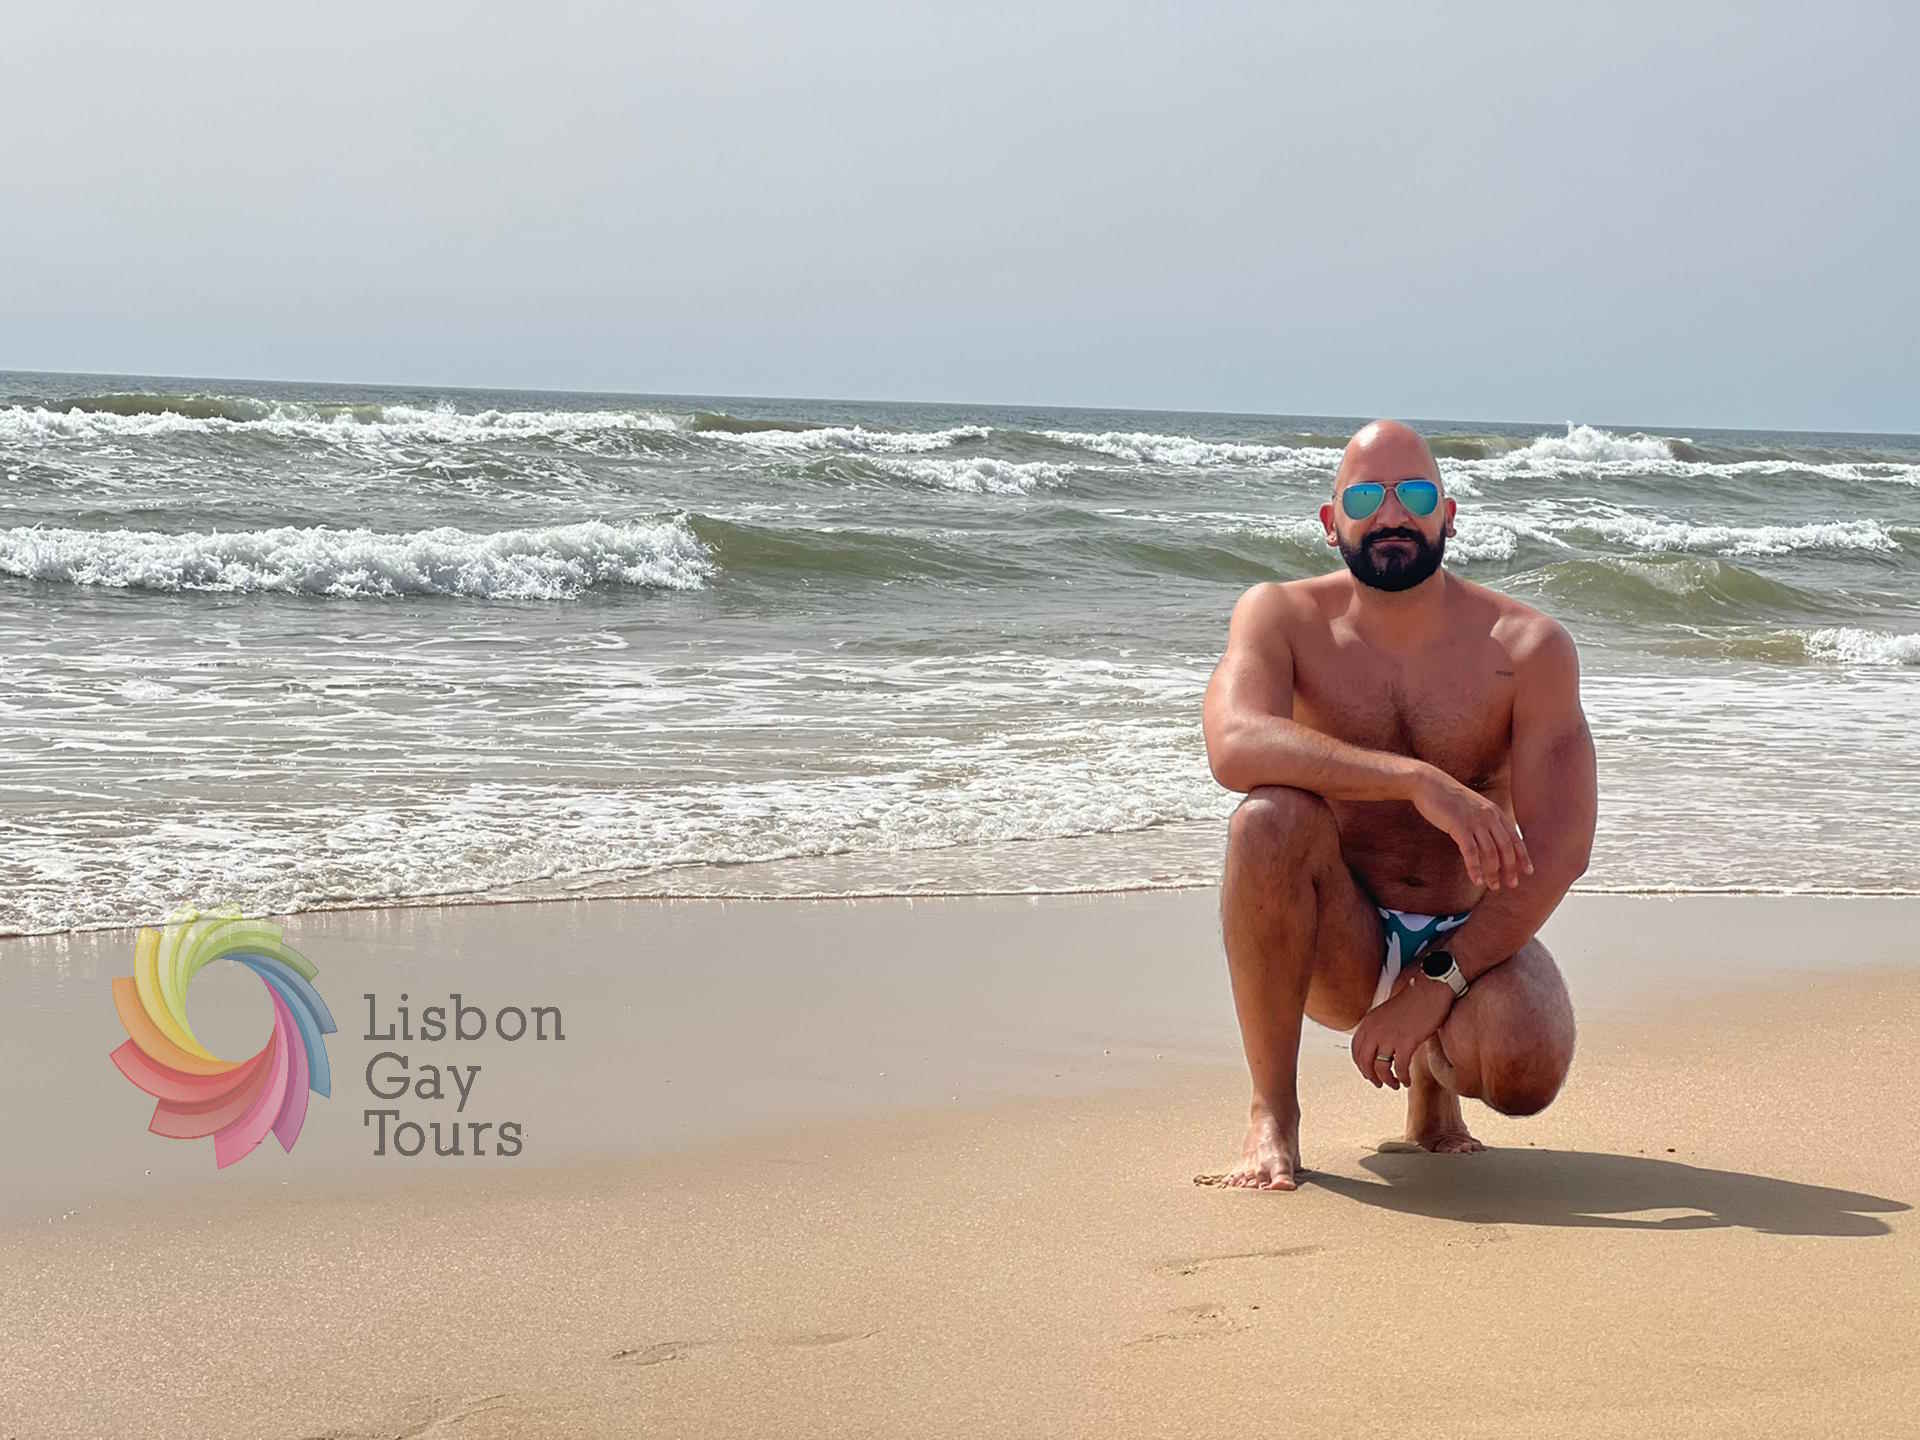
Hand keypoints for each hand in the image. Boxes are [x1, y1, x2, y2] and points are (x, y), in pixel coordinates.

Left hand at [1350, 977, 1452, 1088]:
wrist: (1430, 990)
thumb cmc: (1413, 1001)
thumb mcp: (1387, 1013)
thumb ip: (1380, 1028)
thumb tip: (1380, 1046)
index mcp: (1369, 1022)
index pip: (1356, 1050)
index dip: (1361, 1065)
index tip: (1367, 1072)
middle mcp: (1375, 1030)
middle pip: (1364, 1061)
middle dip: (1370, 1076)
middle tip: (1379, 1083)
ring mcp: (1389, 1037)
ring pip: (1380, 1068)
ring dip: (1387, 1080)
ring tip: (1395, 1084)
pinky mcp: (1406, 1042)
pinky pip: (1399, 1068)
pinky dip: (1402, 1078)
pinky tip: (1407, 1081)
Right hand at [1409, 766, 1532, 891]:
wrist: (1429, 784)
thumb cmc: (1449, 798)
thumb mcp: (1474, 807)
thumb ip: (1486, 820)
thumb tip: (1492, 840)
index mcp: (1495, 812)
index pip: (1515, 838)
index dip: (1523, 856)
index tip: (1528, 872)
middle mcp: (1489, 817)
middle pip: (1506, 848)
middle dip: (1510, 868)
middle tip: (1511, 884)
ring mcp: (1475, 821)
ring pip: (1490, 852)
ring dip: (1493, 872)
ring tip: (1493, 886)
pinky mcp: (1459, 826)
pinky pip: (1471, 852)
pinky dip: (1475, 868)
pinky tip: (1476, 880)